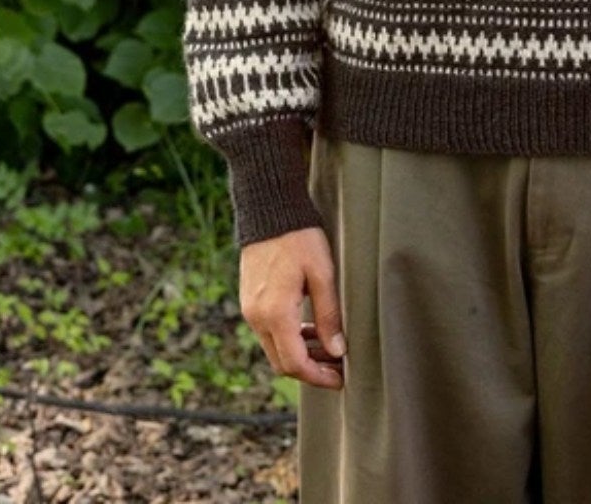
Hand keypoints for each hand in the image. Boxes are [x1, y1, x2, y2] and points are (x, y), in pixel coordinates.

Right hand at [239, 225, 346, 390]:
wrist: (269, 211)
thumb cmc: (299, 238)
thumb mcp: (322, 274)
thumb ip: (329, 315)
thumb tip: (338, 350)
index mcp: (275, 314)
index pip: (295, 364)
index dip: (318, 377)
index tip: (340, 379)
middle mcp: (257, 317)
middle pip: (282, 362)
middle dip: (311, 370)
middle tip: (338, 367)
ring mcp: (250, 310)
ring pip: (275, 348)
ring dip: (301, 354)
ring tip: (330, 347)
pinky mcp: (249, 302)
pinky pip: (268, 332)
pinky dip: (289, 338)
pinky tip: (310, 329)